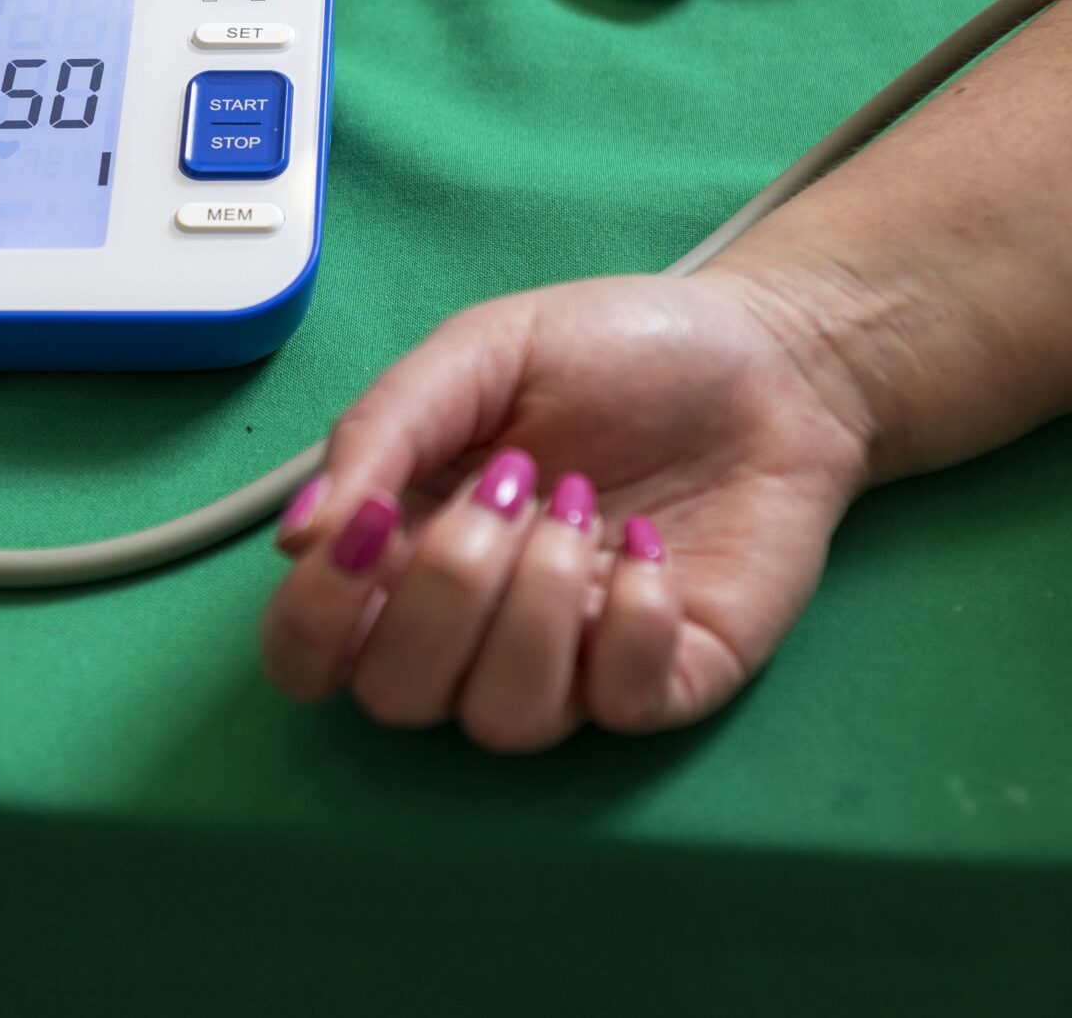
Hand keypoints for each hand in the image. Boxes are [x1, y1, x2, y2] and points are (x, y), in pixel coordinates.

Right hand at [259, 269, 877, 751]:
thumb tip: (299, 535)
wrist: (772, 354)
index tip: (371, 523)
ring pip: (503, 720)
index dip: (314, 616)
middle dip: (443, 589)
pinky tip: (648, 548)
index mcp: (407, 551)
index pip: (306, 655)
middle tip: (510, 486)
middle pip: (395, 699)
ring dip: (535, 603)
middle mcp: (477, 628)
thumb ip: (381, 429)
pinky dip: (628, 624)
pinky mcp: (671, 678)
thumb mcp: (482, 350)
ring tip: (580, 506)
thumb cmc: (617, 350)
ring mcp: (573, 662)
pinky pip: (618, 706)